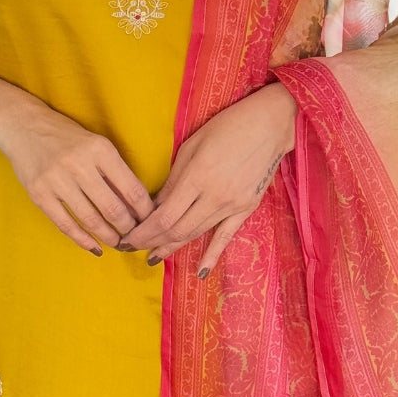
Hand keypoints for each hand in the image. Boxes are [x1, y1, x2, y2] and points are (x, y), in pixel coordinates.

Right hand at [0, 102, 153, 256]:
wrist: (24, 127)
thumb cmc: (67, 137)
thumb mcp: (96, 145)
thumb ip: (114, 171)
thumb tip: (136, 206)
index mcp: (100, 150)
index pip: (131, 188)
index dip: (144, 211)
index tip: (150, 222)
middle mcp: (79, 164)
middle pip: (112, 208)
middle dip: (128, 228)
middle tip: (135, 238)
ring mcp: (57, 180)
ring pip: (90, 219)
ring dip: (108, 237)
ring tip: (118, 244)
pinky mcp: (39, 194)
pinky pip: (65, 224)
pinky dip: (83, 240)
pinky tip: (95, 247)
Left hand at [120, 83, 296, 274]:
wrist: (270, 124)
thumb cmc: (227, 126)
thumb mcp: (192, 145)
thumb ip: (174, 178)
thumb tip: (155, 205)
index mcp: (197, 177)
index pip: (163, 215)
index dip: (143, 231)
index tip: (126, 237)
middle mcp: (214, 196)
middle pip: (176, 229)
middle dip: (151, 242)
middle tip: (131, 248)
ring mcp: (232, 205)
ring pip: (196, 234)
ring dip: (172, 247)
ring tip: (153, 257)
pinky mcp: (246, 209)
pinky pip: (226, 236)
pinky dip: (212, 255)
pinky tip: (200, 272)